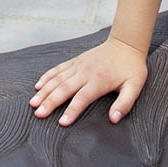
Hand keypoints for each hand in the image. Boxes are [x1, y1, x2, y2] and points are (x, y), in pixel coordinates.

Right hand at [30, 36, 148, 124]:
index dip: (72, 111)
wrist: (126, 43)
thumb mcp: (134, 87)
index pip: (82, 98)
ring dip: (44, 91)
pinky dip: (47, 77)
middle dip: (50, 102)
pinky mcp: (76, 61)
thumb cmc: (131, 68)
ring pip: (57, 79)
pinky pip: (58, 69)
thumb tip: (113, 119)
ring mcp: (78, 65)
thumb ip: (124, 104)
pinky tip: (38, 86)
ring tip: (33, 103)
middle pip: (64, 89)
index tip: (62, 123)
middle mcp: (85, 73)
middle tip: (38, 114)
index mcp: (99, 81)